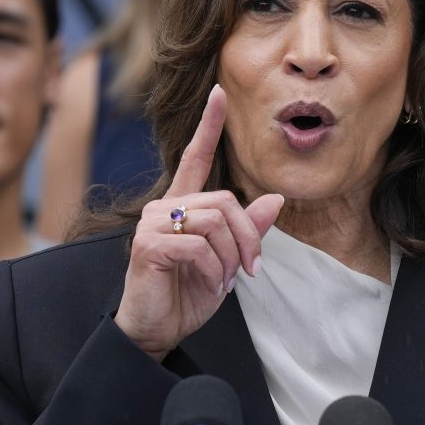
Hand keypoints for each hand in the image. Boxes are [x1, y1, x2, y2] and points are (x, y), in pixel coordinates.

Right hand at [115, 85, 283, 359]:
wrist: (155, 330)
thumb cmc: (186, 295)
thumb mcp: (226, 263)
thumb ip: (246, 231)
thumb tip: (276, 199)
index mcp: (182, 207)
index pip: (195, 158)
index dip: (208, 126)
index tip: (219, 93)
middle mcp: (163, 207)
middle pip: (224, 201)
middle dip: (248, 238)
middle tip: (251, 270)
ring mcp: (152, 224)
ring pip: (214, 222)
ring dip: (230, 258)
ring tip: (223, 282)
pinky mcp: (148, 244)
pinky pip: (198, 246)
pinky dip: (213, 270)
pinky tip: (208, 285)